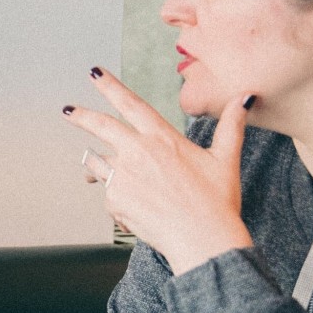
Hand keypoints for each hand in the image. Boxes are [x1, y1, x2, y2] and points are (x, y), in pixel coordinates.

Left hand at [63, 67, 254, 271]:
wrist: (203, 240)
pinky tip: (139, 210)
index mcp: (162, 138)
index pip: (131, 104)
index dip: (110, 86)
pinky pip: (109, 195)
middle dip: (82, 116)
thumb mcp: (226, 159)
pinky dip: (120, 201)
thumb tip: (244, 98)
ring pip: (99, 163)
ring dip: (99, 166)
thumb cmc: (217, 202)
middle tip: (68, 110)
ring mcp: (123, 176)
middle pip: (101, 126)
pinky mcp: (114, 200)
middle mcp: (137, 152)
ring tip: (111, 176)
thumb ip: (231, 126)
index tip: (94, 72)